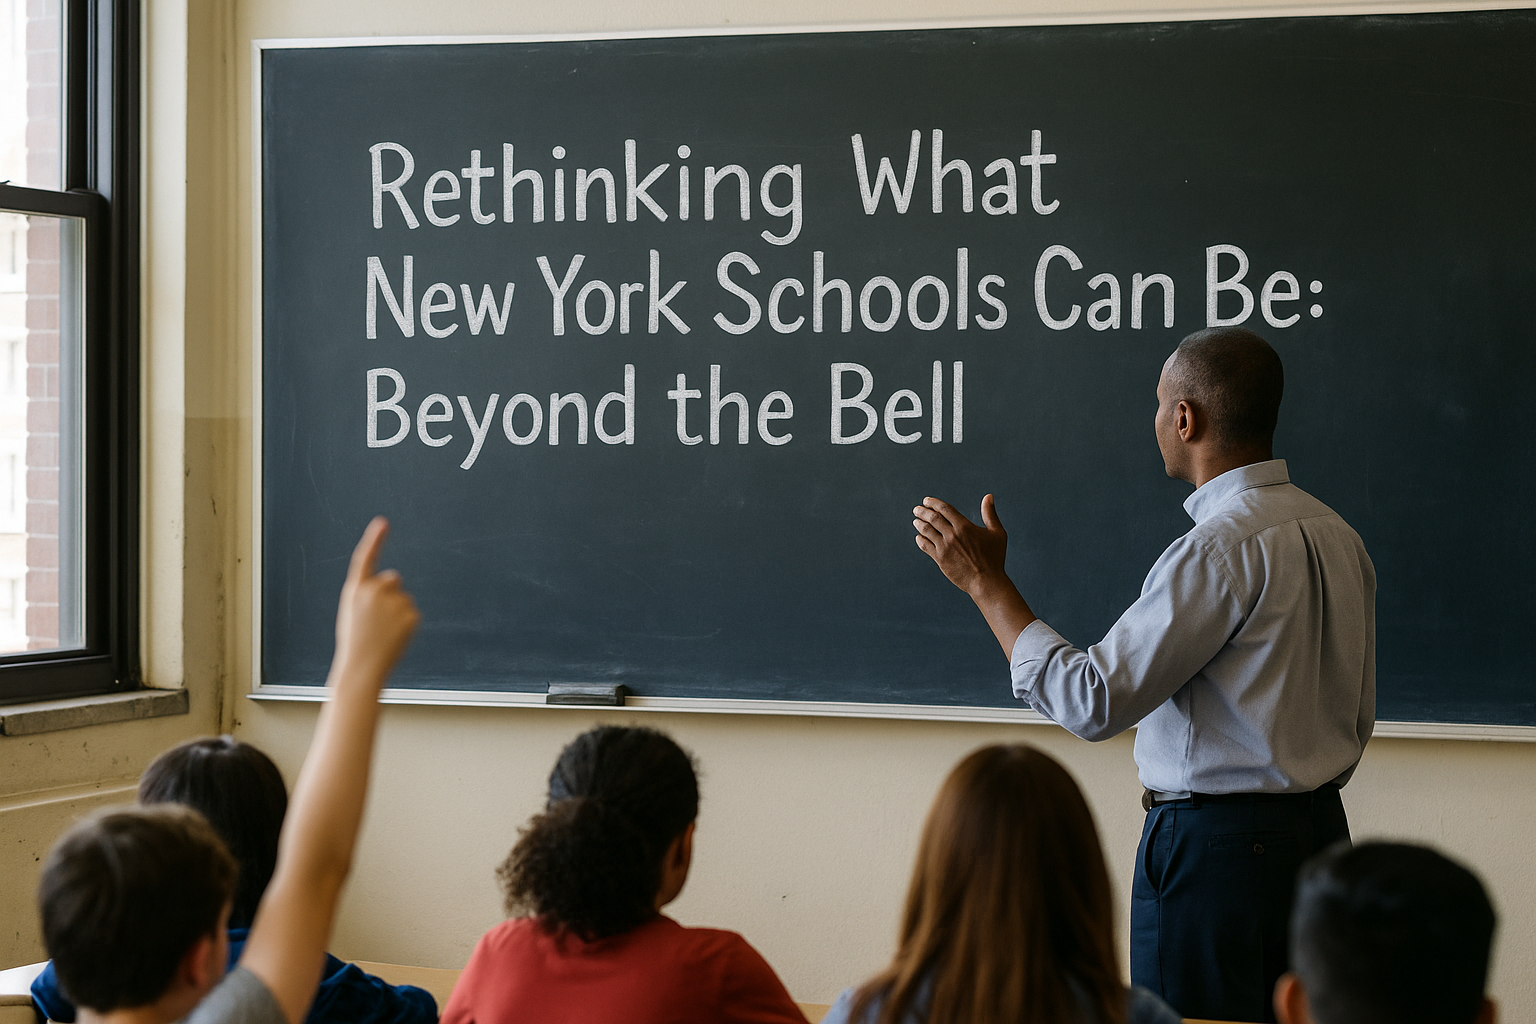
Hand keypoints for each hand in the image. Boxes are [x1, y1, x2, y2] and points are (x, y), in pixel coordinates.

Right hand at [331, 517, 419, 690]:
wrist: (361, 667)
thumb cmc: (355, 642)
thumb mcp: (354, 613)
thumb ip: (370, 593)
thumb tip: (395, 578)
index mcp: (355, 590)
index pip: (365, 558)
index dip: (374, 539)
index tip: (383, 522)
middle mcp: (374, 590)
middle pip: (393, 579)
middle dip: (390, 594)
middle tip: (377, 621)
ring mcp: (393, 601)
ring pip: (403, 599)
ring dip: (397, 613)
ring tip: (382, 633)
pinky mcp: (410, 614)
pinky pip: (412, 613)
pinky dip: (406, 625)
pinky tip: (394, 637)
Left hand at [913, 494, 1008, 597]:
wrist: (986, 582)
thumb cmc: (994, 558)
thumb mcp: (997, 533)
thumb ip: (990, 514)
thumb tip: (988, 496)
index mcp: (965, 526)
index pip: (944, 509)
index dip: (933, 503)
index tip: (927, 501)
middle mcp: (953, 535)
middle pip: (933, 518)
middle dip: (923, 511)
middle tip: (917, 509)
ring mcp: (945, 548)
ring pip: (927, 531)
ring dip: (919, 524)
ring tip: (916, 521)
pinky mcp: (940, 560)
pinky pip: (925, 546)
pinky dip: (920, 540)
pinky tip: (919, 537)